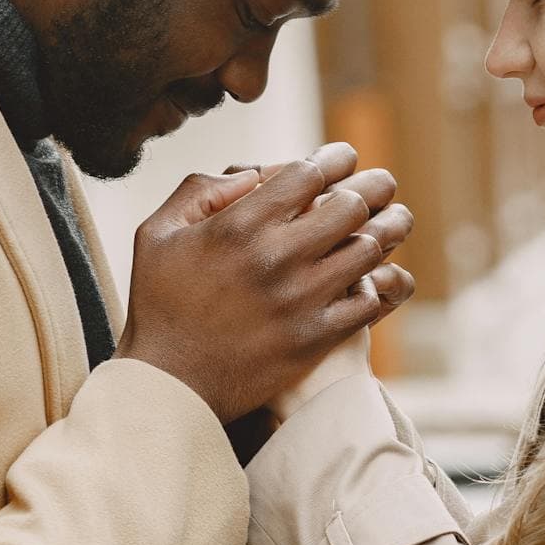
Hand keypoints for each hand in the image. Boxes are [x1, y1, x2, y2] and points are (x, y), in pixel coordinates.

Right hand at [115, 142, 414, 420]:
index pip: (309, 173)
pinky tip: (366, 279)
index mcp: (239, 225)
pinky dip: (372, 286)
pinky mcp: (315, 338)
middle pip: (351, 206)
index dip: (335, 160)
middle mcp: (276, 257)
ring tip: (388, 225)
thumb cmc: (159, 306)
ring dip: (380, 234)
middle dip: (369, 189)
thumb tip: (253, 173)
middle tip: (378, 187)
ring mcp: (300, 299)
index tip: (345, 158)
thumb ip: (199, 191)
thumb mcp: (157, 234)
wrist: (169, 386)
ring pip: (367, 250)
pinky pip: (367, 301)